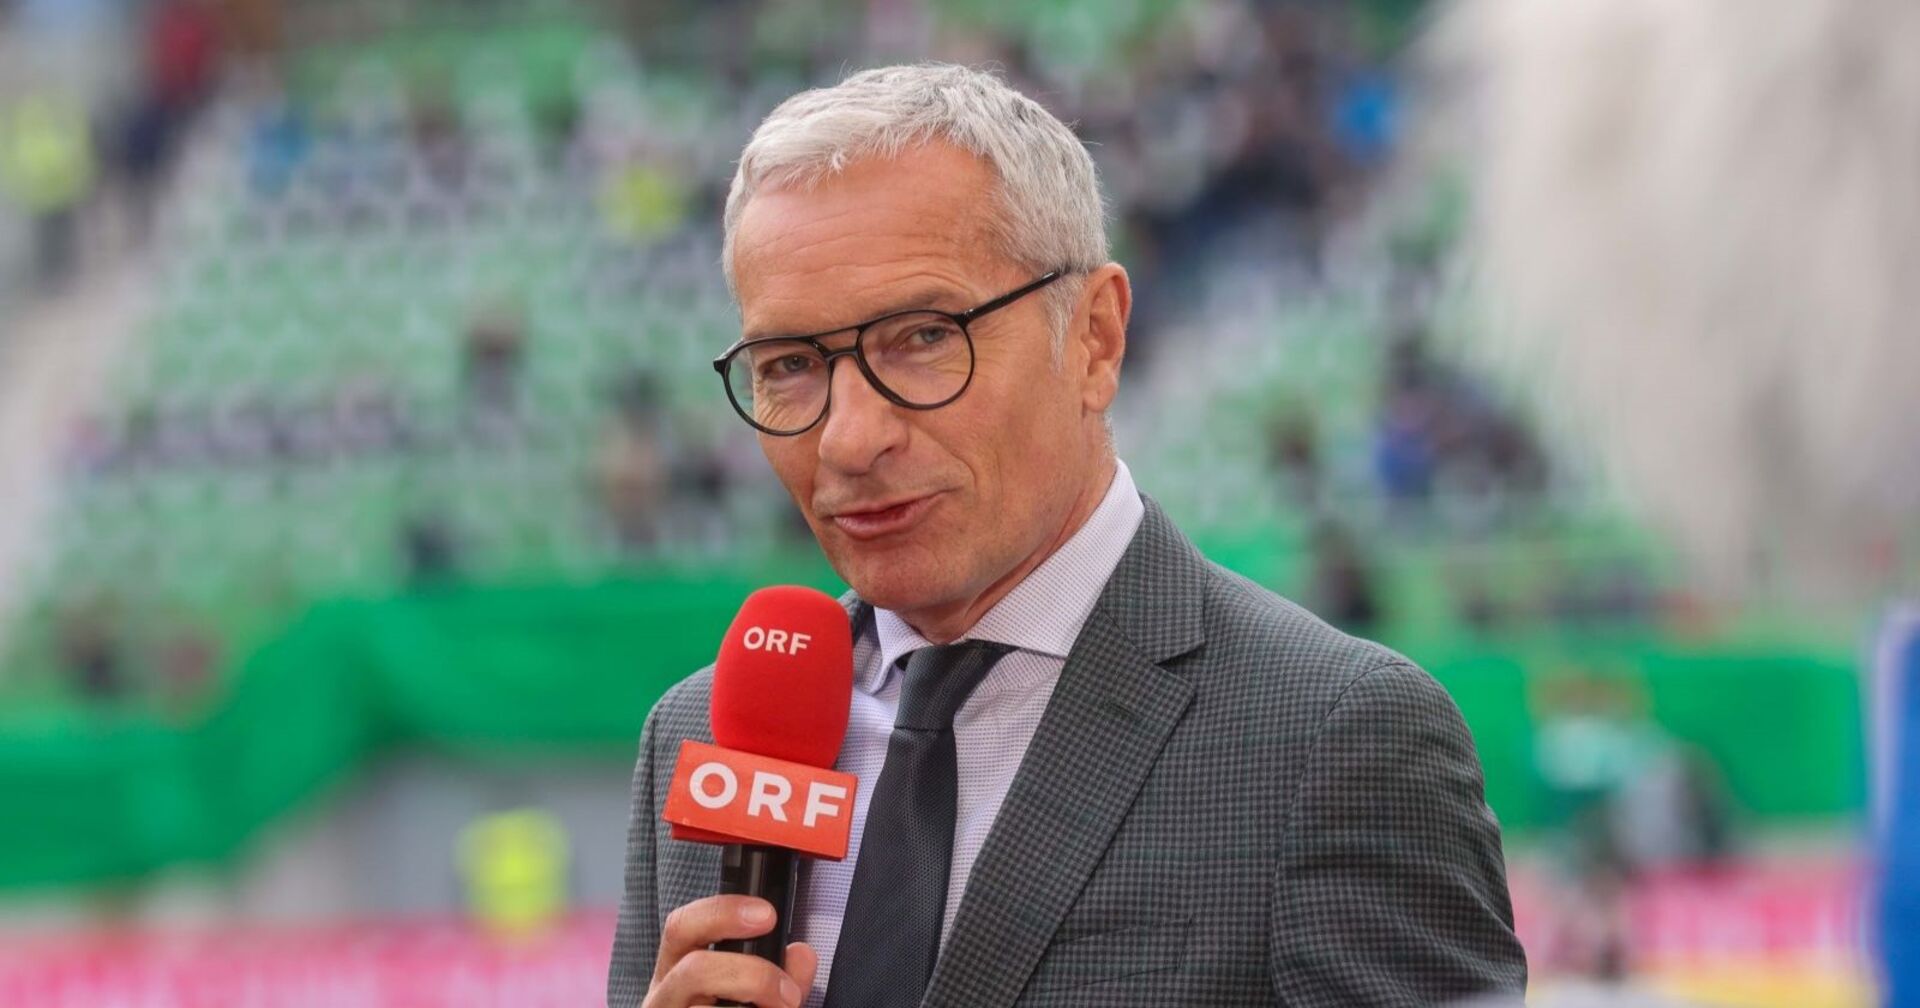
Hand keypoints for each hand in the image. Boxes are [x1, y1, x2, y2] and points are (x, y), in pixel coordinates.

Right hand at [642, 895, 817, 1007]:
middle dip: (752, 975)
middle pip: (695, 970)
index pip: (683, 927)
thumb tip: (802, 954)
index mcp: (677, 971)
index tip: (767, 916)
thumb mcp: (750, 998)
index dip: (723, 913)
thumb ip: (779, 977)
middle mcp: (663, 998)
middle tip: (788, 995)